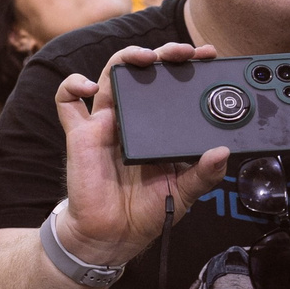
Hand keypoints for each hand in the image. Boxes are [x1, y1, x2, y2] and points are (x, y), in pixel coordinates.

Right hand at [52, 43, 232, 269]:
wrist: (113, 236)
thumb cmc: (147, 212)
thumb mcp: (185, 192)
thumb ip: (204, 174)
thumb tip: (223, 153)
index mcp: (158, 127)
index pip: (173, 84)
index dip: (188, 66)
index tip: (207, 56)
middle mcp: (132, 118)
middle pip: (143, 70)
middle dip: (163, 53)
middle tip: (184, 52)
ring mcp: (105, 122)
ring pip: (110, 74)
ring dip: (126, 57)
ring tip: (144, 57)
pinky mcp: (81, 134)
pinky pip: (67, 101)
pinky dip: (72, 85)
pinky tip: (88, 86)